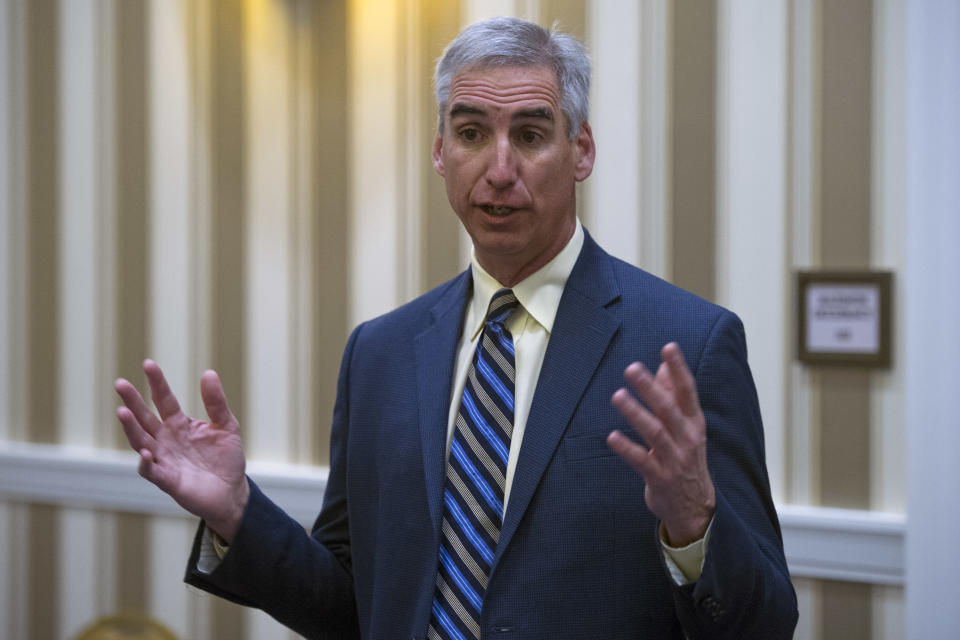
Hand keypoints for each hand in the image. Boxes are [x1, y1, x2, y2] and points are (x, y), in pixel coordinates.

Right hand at [115, 360, 249, 540]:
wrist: (231, 492)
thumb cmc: (226, 459)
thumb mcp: (227, 425)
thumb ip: (216, 402)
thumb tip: (208, 373)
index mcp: (180, 424)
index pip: (164, 400)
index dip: (157, 383)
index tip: (148, 364)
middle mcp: (166, 440)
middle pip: (145, 418)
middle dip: (132, 401)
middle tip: (120, 383)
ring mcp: (164, 459)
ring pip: (140, 441)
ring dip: (131, 427)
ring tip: (122, 411)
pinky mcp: (167, 480)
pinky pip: (151, 471)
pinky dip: (145, 462)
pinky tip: (144, 451)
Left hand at [607, 343, 714, 546]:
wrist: (695, 508)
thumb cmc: (686, 459)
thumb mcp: (687, 428)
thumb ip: (675, 398)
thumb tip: (664, 366)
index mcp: (694, 423)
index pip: (688, 391)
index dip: (678, 369)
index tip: (668, 347)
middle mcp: (687, 439)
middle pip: (669, 408)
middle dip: (651, 387)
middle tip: (632, 368)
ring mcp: (674, 460)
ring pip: (655, 432)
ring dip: (635, 413)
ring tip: (617, 395)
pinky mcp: (659, 478)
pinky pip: (641, 461)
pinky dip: (627, 448)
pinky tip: (612, 436)